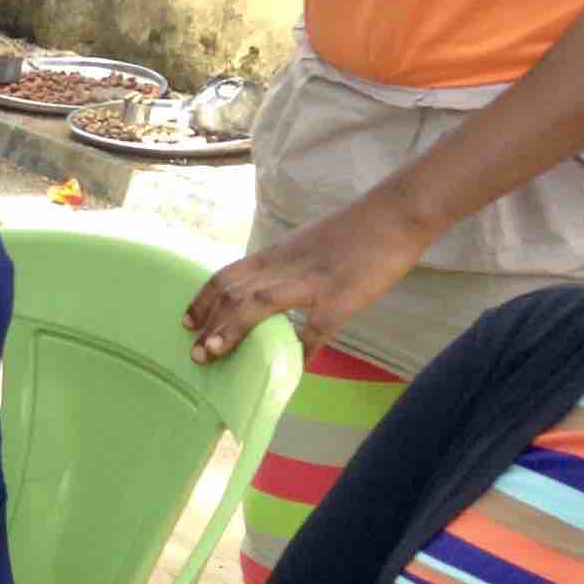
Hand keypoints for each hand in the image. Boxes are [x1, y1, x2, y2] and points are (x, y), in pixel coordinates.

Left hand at [183, 192, 429, 363]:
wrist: (396, 214)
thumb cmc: (354, 230)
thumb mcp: (307, 244)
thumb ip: (286, 267)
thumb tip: (271, 291)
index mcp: (277, 254)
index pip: (227, 275)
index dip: (202, 299)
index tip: (187, 321)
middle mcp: (285, 266)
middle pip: (233, 293)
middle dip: (210, 323)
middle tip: (196, 353)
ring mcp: (311, 282)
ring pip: (258, 305)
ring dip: (233, 331)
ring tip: (215, 354)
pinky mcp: (340, 298)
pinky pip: (315, 330)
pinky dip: (301, 351)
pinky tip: (294, 369)